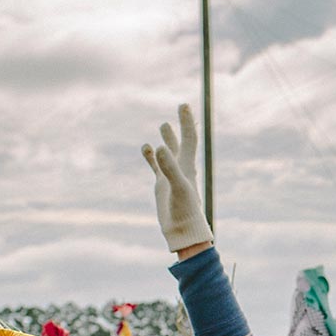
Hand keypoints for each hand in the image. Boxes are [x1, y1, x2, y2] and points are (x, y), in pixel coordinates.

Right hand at [141, 105, 210, 253]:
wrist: (182, 231)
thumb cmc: (184, 211)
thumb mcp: (176, 187)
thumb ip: (169, 167)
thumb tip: (160, 147)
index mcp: (188, 166)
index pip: (189, 138)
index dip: (186, 121)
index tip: (183, 105)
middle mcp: (181, 168)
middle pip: (181, 141)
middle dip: (181, 124)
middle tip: (182, 107)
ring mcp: (171, 176)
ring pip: (168, 152)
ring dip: (167, 139)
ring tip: (163, 125)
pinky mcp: (162, 185)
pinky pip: (156, 166)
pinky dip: (151, 157)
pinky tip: (146, 147)